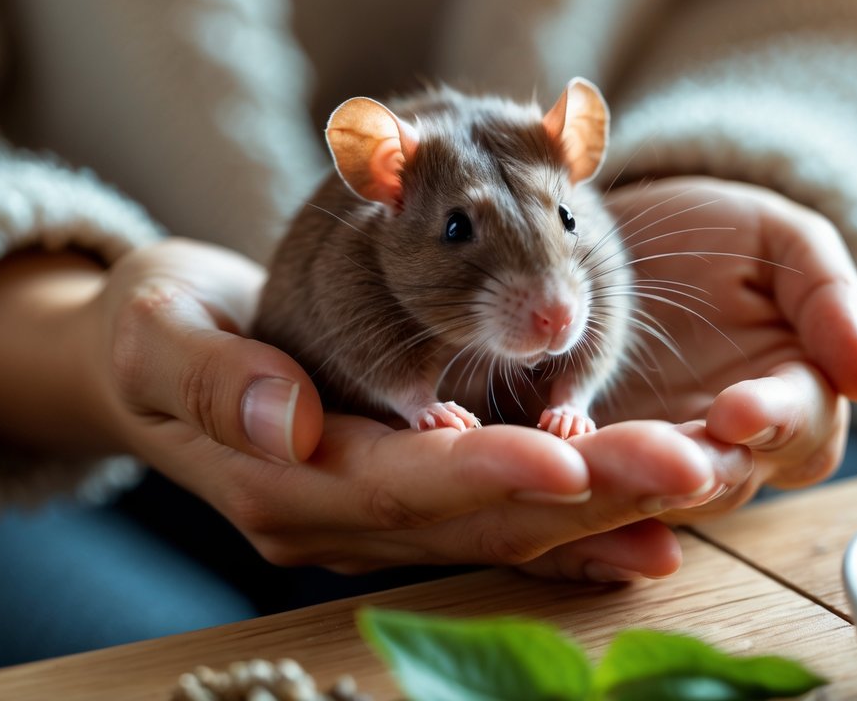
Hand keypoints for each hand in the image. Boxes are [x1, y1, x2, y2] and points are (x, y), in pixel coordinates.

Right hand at [89, 239, 731, 577]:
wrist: (154, 358)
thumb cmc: (153, 332)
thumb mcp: (155, 337)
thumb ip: (210, 380)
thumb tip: (282, 421)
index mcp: (283, 481)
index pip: (398, 481)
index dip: (484, 471)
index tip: (567, 452)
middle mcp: (343, 519)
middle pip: (479, 514)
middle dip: (588, 491)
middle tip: (691, 467)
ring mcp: (381, 519)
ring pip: (507, 526)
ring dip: (607, 509)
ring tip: (703, 484)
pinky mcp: (410, 499)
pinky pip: (503, 521)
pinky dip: (579, 524)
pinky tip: (653, 524)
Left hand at [599, 177, 856, 512]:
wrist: (631, 233)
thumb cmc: (722, 236)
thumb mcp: (784, 244)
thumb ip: (832, 300)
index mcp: (792, 400)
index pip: (800, 431)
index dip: (773, 423)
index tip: (738, 410)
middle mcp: (728, 446)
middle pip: (725, 478)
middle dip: (694, 468)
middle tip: (663, 454)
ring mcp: (657, 455)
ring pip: (652, 489)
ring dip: (626, 480)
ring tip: (594, 460)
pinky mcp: (593, 450)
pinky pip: (586, 474)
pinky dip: (570, 471)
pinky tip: (546, 452)